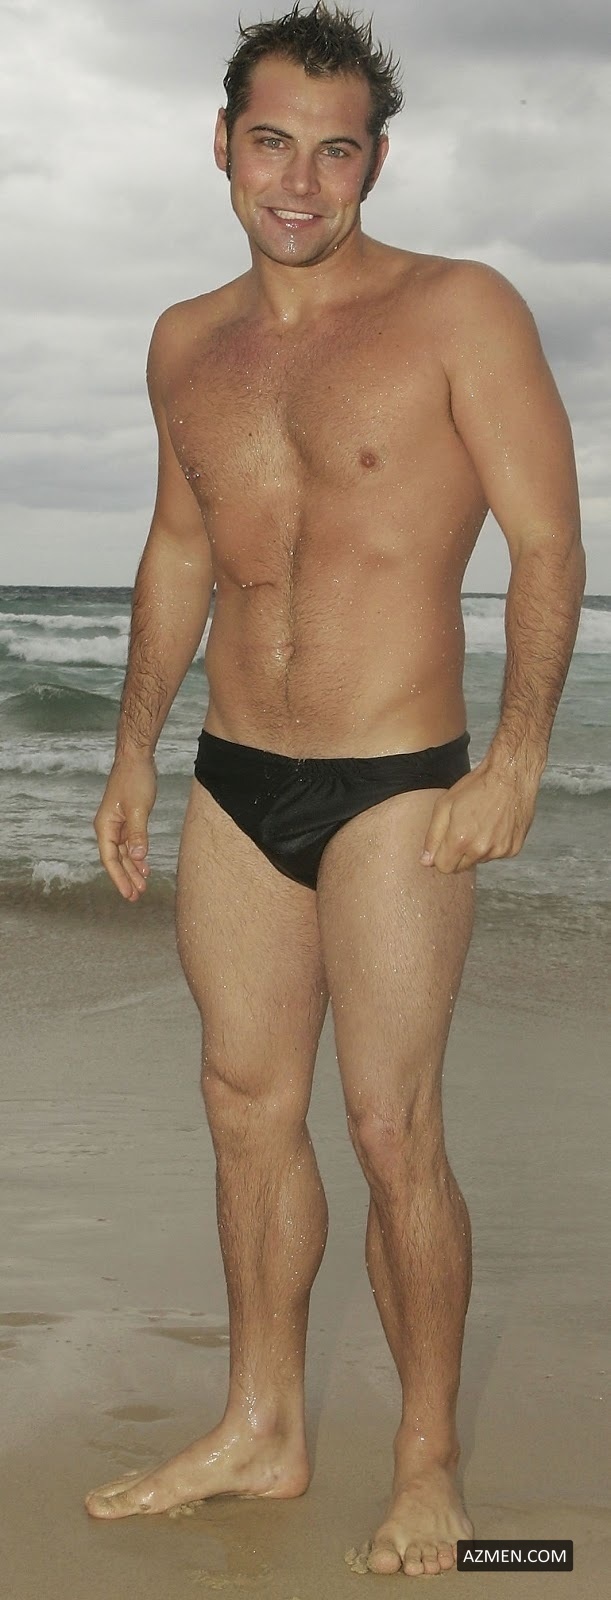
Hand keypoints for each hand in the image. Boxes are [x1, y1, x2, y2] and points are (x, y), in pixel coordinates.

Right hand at [94, 755, 157, 901]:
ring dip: (133, 868)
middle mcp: (108, 827)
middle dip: (126, 878)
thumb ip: (137, 834)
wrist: (137, 758)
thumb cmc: (134, 779)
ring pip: (124, 852)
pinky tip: (145, 866)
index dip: (119, 878)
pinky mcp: (128, 819)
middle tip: (136, 896)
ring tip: (142, 886)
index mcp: (105, 826)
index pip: (109, 859)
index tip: (128, 893)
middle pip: (116, 859)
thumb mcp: (138, 808)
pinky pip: (131, 843)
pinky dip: (138, 854)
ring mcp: (117, 824)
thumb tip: (137, 856)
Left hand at [420, 755, 540, 873]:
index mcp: (460, 840)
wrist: (511, 776)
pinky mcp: (514, 848)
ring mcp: (500, 850)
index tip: (445, 843)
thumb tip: (426, 861)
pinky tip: (495, 825)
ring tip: (482, 823)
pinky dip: (494, 844)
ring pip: (479, 860)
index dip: (441, 856)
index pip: (443, 867)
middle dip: (458, 854)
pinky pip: (497, 854)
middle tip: (464, 830)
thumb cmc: (478, 785)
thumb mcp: (445, 805)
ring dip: (477, 848)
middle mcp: (481, 850)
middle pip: (461, 868)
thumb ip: (433, 836)